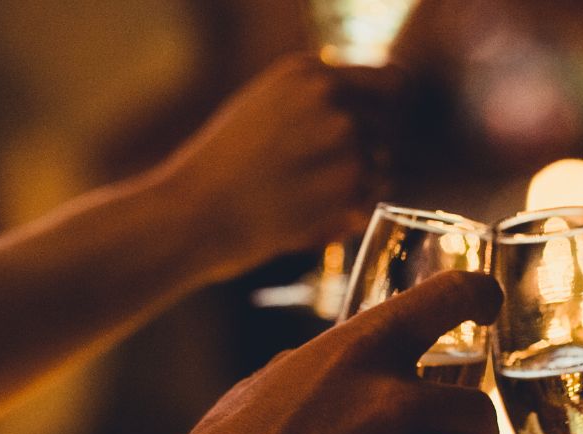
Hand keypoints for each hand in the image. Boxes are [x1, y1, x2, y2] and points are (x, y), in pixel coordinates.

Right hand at [142, 271, 501, 433]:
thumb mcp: (281, 376)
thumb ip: (336, 364)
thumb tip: (368, 366)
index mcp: (360, 348)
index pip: (451, 295)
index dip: (478, 294)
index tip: (486, 304)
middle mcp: (391, 400)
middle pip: (479, 407)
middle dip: (467, 426)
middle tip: (454, 433)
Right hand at [152, 55, 385, 276]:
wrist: (192, 213)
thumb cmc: (222, 167)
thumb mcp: (265, 107)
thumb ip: (318, 101)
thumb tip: (371, 113)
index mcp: (309, 72)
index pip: (390, 82)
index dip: (382, 113)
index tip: (363, 134)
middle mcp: (331, 96)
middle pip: (389, 127)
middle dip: (368, 153)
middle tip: (319, 177)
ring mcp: (343, 138)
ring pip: (383, 164)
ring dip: (359, 185)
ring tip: (306, 196)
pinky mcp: (348, 183)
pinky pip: (372, 199)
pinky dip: (349, 212)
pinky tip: (307, 213)